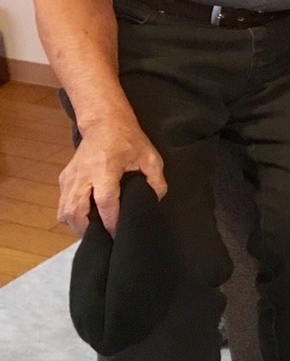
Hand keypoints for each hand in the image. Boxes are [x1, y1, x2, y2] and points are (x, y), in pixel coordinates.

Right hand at [57, 115, 166, 235]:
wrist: (104, 123)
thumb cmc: (129, 140)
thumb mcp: (150, 158)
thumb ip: (156, 181)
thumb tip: (153, 201)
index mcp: (105, 169)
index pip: (105, 202)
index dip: (111, 221)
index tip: (118, 234)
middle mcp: (82, 176)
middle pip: (76, 212)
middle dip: (90, 230)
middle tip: (105, 237)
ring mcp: (70, 178)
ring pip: (65, 212)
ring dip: (79, 226)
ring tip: (97, 230)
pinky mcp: (63, 179)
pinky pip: (62, 206)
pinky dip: (72, 217)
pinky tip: (88, 219)